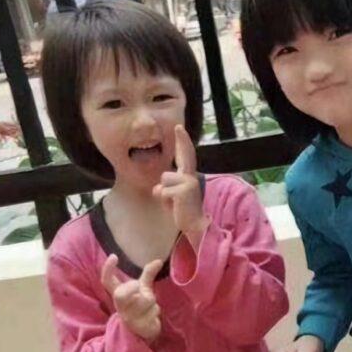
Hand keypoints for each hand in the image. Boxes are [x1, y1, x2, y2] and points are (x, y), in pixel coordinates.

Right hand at [101, 254, 163, 343]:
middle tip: (139, 288)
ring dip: (152, 302)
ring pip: (145, 300)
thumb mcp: (143, 290)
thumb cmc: (140, 308)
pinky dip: (156, 312)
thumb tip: (159, 260)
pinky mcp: (138, 328)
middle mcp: (120, 307)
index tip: (113, 256)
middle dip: (132, 288)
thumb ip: (148, 275)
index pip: (107, 282)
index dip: (107, 269)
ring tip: (149, 308)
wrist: (142, 333)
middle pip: (121, 294)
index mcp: (119, 296)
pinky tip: (151, 318)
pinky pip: (153, 312)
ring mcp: (128, 318)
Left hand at [153, 125, 207, 244]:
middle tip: (179, 126)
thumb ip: (165, 188)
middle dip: (182, 140)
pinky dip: (164, 201)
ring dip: (163, 193)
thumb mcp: (172, 196)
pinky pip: (162, 191)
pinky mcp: (184, 190)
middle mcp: (191, 176)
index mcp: (188, 176)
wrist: (195, 226)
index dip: (183, 141)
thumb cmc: (182, 211)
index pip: (185, 156)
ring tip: (174, 203)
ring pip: (164, 179)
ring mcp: (189, 182)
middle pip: (184, 156)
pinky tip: (175, 207)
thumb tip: (157, 188)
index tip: (179, 127)